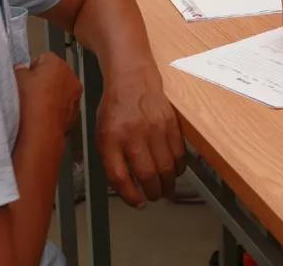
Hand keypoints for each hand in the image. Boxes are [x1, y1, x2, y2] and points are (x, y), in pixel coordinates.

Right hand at [15, 53, 82, 134]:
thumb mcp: (17, 78)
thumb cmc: (30, 103)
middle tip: (30, 91)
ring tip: (36, 104)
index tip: (26, 77)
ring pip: (61, 90)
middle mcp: (71, 76)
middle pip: (55, 73)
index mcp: (57, 63)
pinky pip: (64, 105)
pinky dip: (56, 107)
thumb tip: (21, 69)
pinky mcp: (76, 111)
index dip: (32, 68)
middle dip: (44, 80)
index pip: (43, 58)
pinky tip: (44, 113)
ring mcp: (75, 95)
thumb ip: (20, 69)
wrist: (40, 129)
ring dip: (51, 94)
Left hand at [97, 66, 184, 206]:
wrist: (133, 79)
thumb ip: (112, 160)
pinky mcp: (171, 124)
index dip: (130, 195)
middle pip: (148, 175)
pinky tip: (174, 170)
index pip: (120, 176)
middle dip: (153, 192)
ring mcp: (154, 128)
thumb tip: (128, 186)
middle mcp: (133, 135)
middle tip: (154, 196)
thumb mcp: (103, 134)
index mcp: (110, 139)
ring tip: (166, 188)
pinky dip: (179, 167)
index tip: (137, 202)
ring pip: (166, 167)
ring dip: (168, 183)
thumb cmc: (115, 110)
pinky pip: (179, 153)